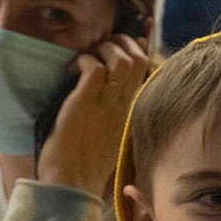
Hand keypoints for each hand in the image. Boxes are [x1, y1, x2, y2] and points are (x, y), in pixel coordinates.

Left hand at [36, 33, 149, 195]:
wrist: (71, 183)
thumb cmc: (84, 162)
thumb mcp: (108, 133)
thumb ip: (114, 110)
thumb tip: (106, 85)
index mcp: (133, 111)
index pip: (148, 69)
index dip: (141, 46)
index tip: (130, 37)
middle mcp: (126, 105)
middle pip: (139, 58)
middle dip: (120, 43)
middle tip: (99, 49)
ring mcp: (108, 103)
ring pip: (122, 58)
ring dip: (102, 49)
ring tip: (85, 60)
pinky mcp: (86, 103)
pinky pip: (94, 67)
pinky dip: (83, 61)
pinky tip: (71, 72)